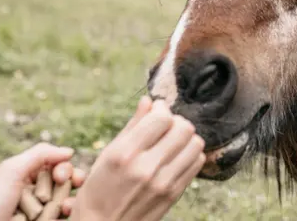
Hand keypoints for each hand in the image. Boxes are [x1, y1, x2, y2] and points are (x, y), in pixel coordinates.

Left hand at [0, 142, 85, 219]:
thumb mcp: (11, 171)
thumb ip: (40, 154)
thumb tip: (70, 151)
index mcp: (27, 175)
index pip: (56, 165)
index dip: (64, 168)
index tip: (60, 176)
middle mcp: (36, 191)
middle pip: (66, 181)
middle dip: (72, 181)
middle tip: (72, 185)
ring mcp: (41, 210)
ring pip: (68, 201)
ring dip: (72, 201)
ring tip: (66, 208)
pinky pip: (64, 219)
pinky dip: (70, 215)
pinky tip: (66, 215)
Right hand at [68, 96, 205, 220]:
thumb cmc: (99, 189)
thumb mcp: (107, 155)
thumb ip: (132, 126)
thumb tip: (149, 101)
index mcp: (125, 155)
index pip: (162, 118)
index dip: (162, 110)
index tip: (157, 111)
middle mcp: (146, 168)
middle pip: (184, 128)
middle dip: (177, 122)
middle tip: (166, 127)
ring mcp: (163, 183)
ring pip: (196, 144)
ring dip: (186, 138)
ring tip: (172, 142)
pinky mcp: (174, 194)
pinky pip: (197, 163)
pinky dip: (190, 154)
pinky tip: (176, 157)